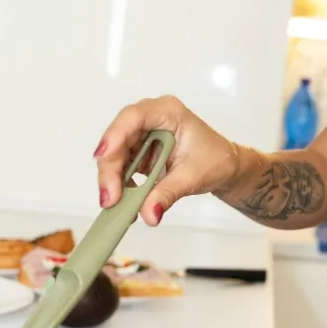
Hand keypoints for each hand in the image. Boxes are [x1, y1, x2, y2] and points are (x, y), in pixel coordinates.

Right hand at [94, 95, 237, 225]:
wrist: (224, 166)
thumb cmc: (215, 160)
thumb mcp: (192, 177)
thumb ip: (167, 194)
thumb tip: (148, 215)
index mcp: (167, 112)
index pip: (134, 117)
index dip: (115, 135)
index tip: (102, 156)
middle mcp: (150, 118)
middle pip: (118, 138)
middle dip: (110, 169)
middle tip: (109, 199)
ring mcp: (142, 134)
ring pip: (115, 154)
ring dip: (112, 180)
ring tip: (114, 205)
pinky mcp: (139, 150)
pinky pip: (121, 166)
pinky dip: (120, 184)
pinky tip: (123, 202)